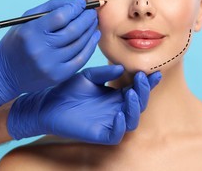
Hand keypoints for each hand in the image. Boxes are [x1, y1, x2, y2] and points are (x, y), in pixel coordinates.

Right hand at [0, 0, 98, 106]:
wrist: (5, 73)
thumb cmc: (18, 42)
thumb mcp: (26, 20)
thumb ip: (50, 8)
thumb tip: (75, 3)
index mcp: (31, 32)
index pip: (61, 16)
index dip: (75, 8)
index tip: (82, 4)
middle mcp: (41, 49)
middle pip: (73, 30)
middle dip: (87, 18)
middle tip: (92, 12)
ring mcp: (50, 64)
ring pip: (79, 44)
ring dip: (91, 30)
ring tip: (94, 22)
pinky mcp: (58, 76)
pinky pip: (81, 59)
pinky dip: (90, 46)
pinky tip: (94, 36)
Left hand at [7, 65, 161, 144]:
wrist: (47, 104)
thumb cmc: (67, 90)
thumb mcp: (88, 76)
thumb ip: (104, 73)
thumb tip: (122, 68)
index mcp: (115, 96)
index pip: (136, 89)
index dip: (147, 83)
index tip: (154, 73)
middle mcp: (116, 109)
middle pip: (139, 104)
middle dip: (144, 91)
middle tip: (141, 79)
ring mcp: (109, 122)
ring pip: (132, 120)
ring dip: (136, 107)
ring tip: (132, 93)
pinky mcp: (100, 134)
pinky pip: (117, 134)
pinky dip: (121, 126)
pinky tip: (118, 113)